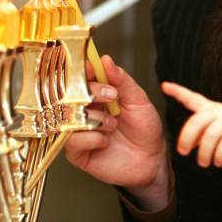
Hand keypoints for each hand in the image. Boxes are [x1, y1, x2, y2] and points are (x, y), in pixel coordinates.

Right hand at [65, 55, 168, 210]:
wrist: (152, 160)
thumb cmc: (145, 130)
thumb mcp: (138, 101)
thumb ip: (122, 81)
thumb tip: (106, 60)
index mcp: (97, 96)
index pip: (80, 78)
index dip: (83, 71)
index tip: (92, 67)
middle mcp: (85, 111)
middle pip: (70, 93)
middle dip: (92, 92)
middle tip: (111, 96)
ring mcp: (79, 131)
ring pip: (69, 116)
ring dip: (95, 118)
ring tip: (113, 125)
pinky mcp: (78, 152)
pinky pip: (73, 140)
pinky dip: (92, 138)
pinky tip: (105, 141)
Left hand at [161, 82, 221, 167]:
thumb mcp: (213, 131)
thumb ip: (199, 135)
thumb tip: (186, 146)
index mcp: (210, 108)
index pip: (192, 98)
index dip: (178, 92)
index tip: (164, 86)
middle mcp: (219, 110)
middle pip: (196, 122)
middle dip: (186, 138)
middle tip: (183, 152)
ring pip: (210, 136)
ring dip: (204, 153)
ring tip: (203, 163)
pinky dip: (219, 156)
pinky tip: (217, 163)